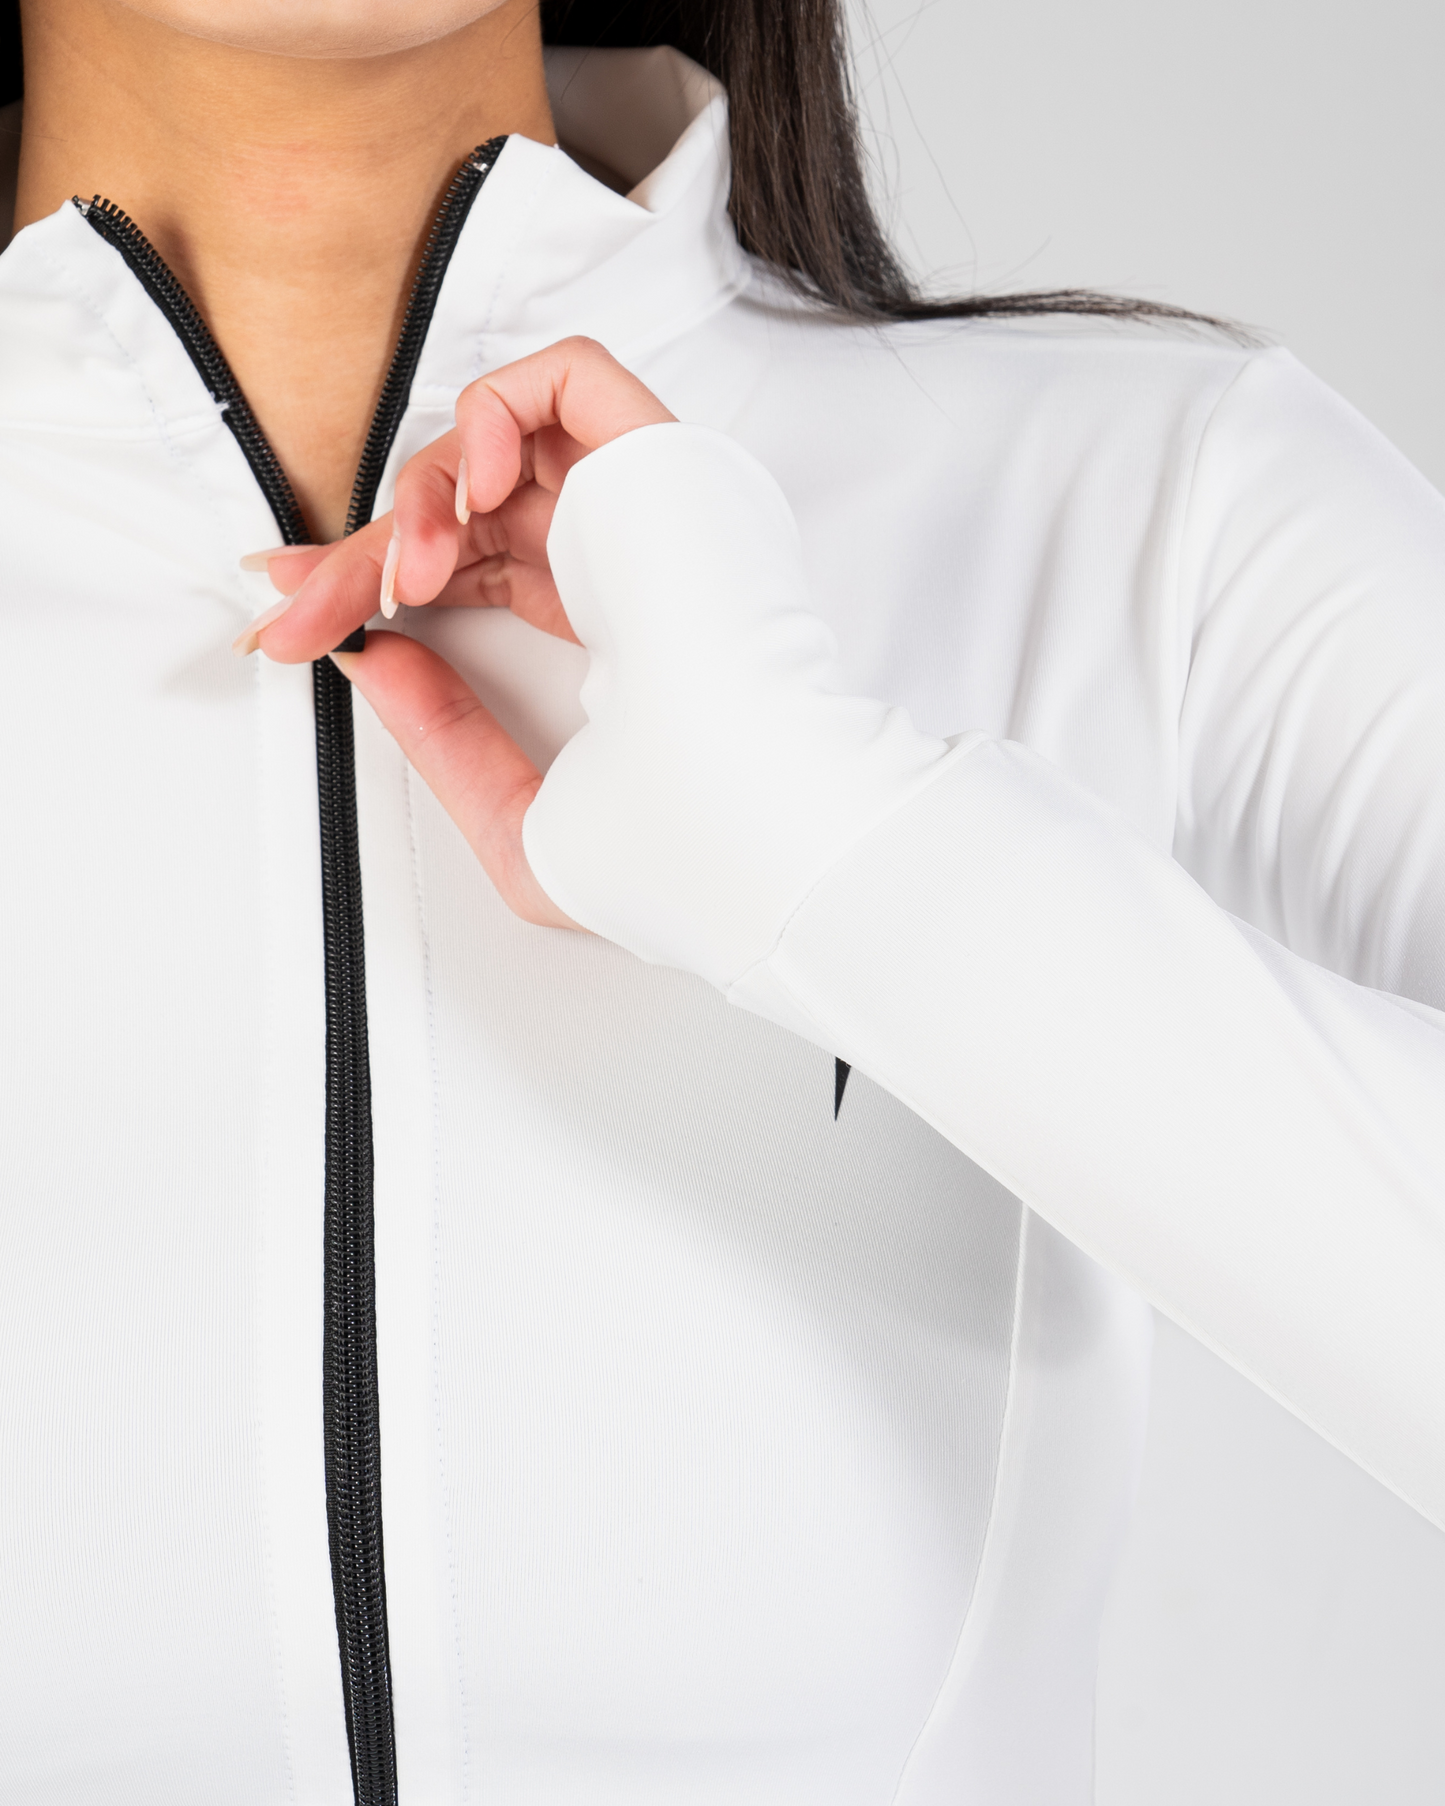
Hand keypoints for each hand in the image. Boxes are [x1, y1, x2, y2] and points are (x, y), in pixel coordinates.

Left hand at [245, 337, 953, 987]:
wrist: (751, 828)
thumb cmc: (679, 857)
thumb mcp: (518, 824)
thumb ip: (442, 738)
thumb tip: (366, 655)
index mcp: (610, 636)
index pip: (474, 568)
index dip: (372, 578)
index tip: (293, 615)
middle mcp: (626, 560)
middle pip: (465, 511)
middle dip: (363, 554)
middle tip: (300, 607)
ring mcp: (647, 508)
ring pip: (499, 443)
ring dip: (422, 495)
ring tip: (407, 577)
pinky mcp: (665, 462)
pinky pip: (567, 380)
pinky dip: (494, 413)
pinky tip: (468, 499)